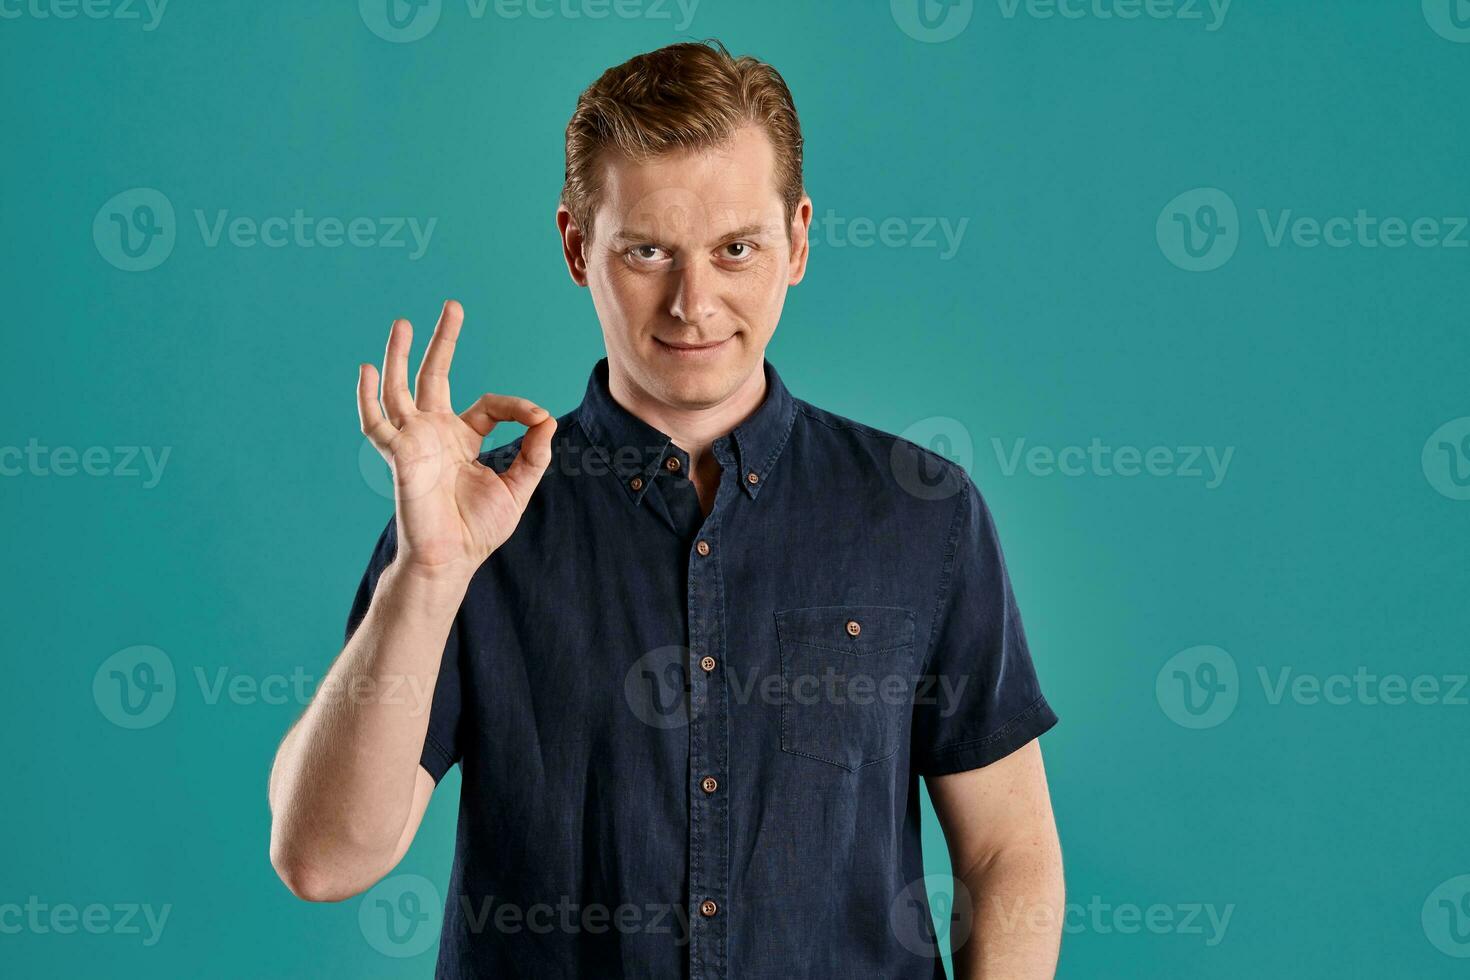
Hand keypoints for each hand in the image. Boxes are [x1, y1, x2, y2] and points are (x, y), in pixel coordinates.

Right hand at [357, 300, 555, 578]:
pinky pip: (376, 422)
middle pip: (435, 376)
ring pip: (400, 388)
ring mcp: (414, 441)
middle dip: (443, 341)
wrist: (451, 560)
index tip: (539, 418)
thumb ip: (534, 454)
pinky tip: (367, 370)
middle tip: (453, 306)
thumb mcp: (516, 487)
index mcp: (462, 439)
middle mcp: (435, 433)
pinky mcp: (399, 454)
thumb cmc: (478, 530)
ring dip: (400, 355)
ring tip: (402, 322)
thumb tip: (548, 419)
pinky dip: (367, 397)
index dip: (517, 406)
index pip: (489, 405)